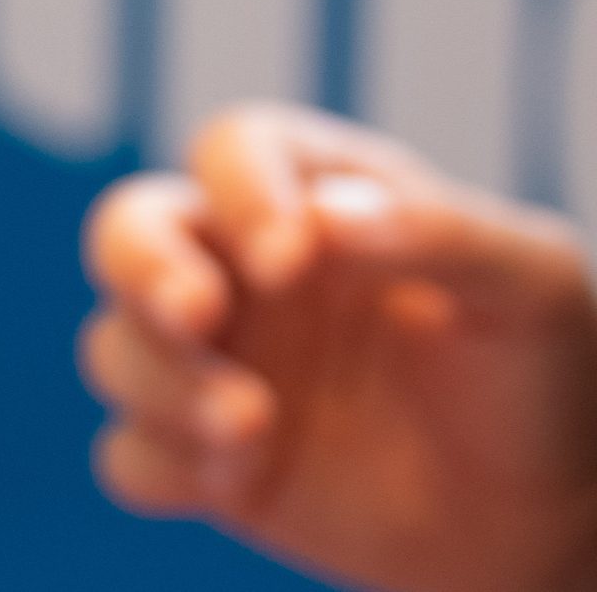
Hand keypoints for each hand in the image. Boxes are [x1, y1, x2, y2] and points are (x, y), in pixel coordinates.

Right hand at [81, 103, 596, 591]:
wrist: (552, 517)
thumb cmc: (543, 374)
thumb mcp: (531, 285)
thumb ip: (436, 233)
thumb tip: (324, 216)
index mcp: (316, 200)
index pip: (239, 151)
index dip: (242, 191)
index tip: (291, 259)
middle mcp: (245, 272)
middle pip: (129, 230)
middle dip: (141, 267)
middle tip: (196, 313)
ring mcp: (218, 365)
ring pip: (116, 347)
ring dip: (163, 382)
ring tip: (254, 426)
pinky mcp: (205, 459)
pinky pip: (131, 454)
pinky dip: (162, 463)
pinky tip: (238, 478)